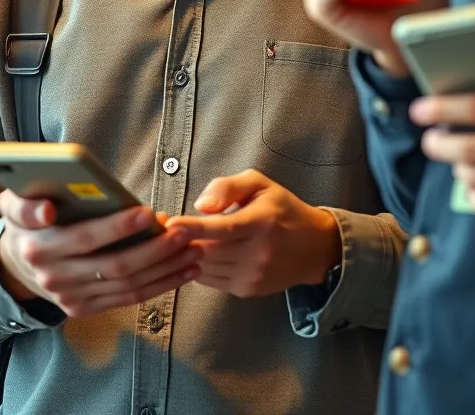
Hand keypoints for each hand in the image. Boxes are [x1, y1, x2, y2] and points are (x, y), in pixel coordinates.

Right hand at [0, 193, 201, 317]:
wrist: (16, 264)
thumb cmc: (27, 221)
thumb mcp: (14, 203)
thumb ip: (25, 204)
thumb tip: (47, 209)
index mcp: (40, 247)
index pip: (84, 238)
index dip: (116, 227)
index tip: (146, 212)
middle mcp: (56, 277)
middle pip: (114, 266)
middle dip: (153, 250)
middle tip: (183, 232)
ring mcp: (71, 297)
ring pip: (127, 285)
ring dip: (165, 269)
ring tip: (193, 250)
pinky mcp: (85, 308)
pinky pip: (128, 298)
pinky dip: (160, 285)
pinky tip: (185, 271)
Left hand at [166, 170, 341, 296]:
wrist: (314, 248)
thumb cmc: (282, 209)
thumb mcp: (260, 184)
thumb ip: (229, 187)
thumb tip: (201, 206)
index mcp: (261, 222)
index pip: (223, 228)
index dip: (194, 228)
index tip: (169, 223)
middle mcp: (258, 253)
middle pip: (208, 251)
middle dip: (181, 241)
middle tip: (161, 229)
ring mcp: (252, 276)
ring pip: (206, 268)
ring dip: (187, 255)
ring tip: (174, 240)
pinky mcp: (247, 290)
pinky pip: (212, 280)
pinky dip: (199, 267)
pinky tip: (196, 253)